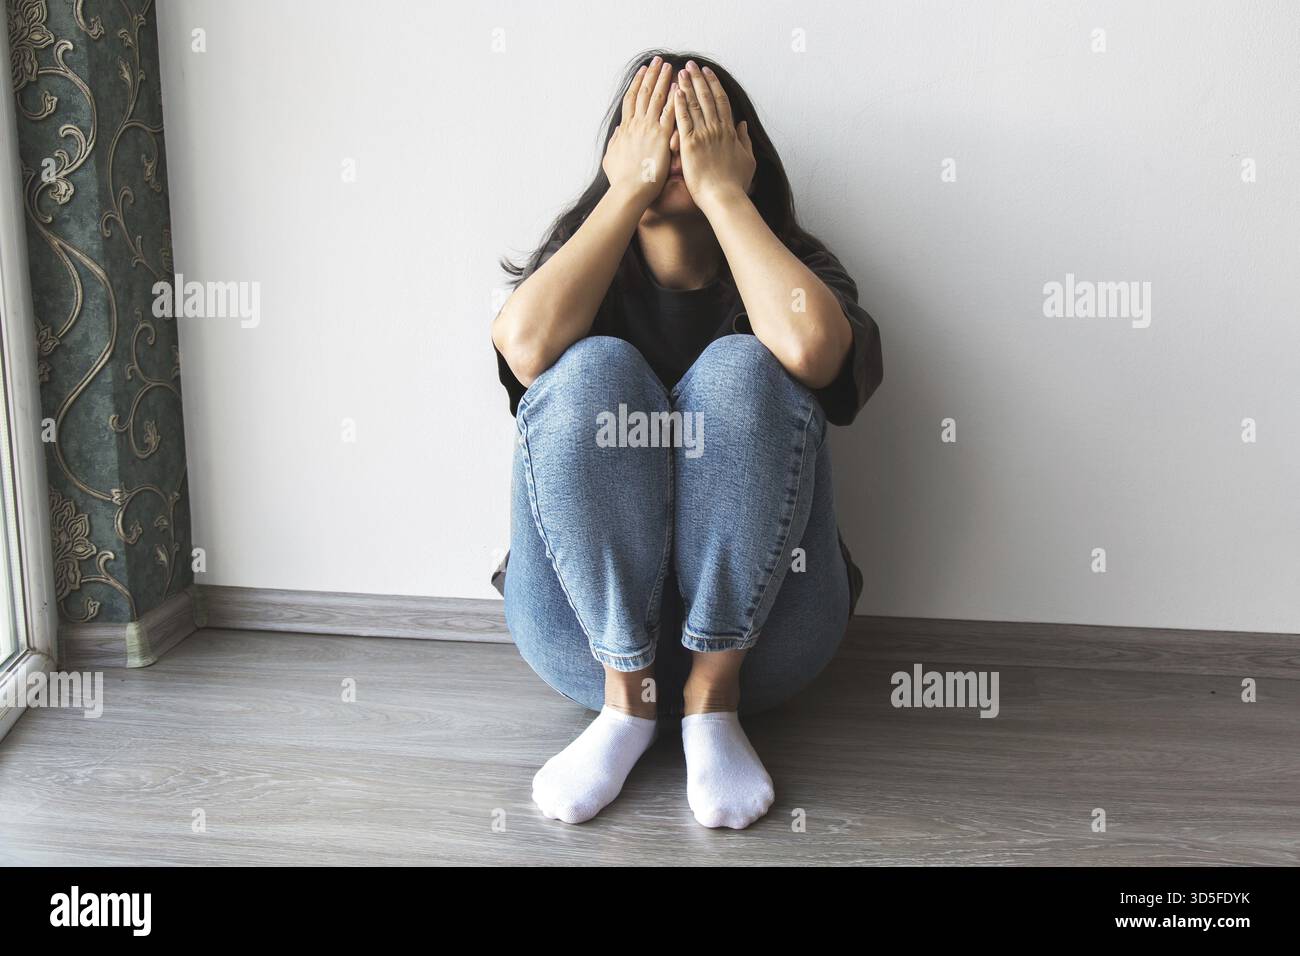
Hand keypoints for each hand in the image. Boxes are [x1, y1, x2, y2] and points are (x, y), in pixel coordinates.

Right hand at [602, 56, 675, 204]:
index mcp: (626, 129)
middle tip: (658, 60)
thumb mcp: (612, 157)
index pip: (632, 99)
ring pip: (657, 98)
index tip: (643, 71)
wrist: (628, 192)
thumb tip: (618, 130)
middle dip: (651, 75)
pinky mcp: (661, 138)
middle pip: (644, 93)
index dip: (637, 83)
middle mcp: (636, 125)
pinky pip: (669, 113)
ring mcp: (649, 129)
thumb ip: (616, 141)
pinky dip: (674, 99)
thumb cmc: (621, 180)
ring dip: (663, 80)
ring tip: (670, 66)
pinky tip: (680, 87)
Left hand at [673, 61, 755, 210]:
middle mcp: (717, 129)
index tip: (708, 73)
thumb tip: (743, 125)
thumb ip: (744, 140)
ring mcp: (704, 135)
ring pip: (695, 104)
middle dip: (699, 79)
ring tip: (681, 71)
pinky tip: (675, 91)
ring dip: (688, 86)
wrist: (724, 198)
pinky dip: (679, 104)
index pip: (721, 102)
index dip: (714, 85)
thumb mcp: (747, 160)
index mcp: (730, 132)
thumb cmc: (735, 184)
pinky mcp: (690, 144)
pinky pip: (683, 120)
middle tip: (692, 64)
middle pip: (707, 98)